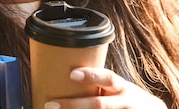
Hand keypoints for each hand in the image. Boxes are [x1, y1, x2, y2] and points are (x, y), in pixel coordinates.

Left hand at [44, 67, 167, 108]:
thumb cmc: (128, 99)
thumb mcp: (120, 88)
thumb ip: (102, 84)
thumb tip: (68, 76)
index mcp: (122, 88)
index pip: (107, 78)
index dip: (90, 76)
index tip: (72, 74)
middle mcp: (124, 103)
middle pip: (98, 105)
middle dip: (73, 105)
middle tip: (51, 104)